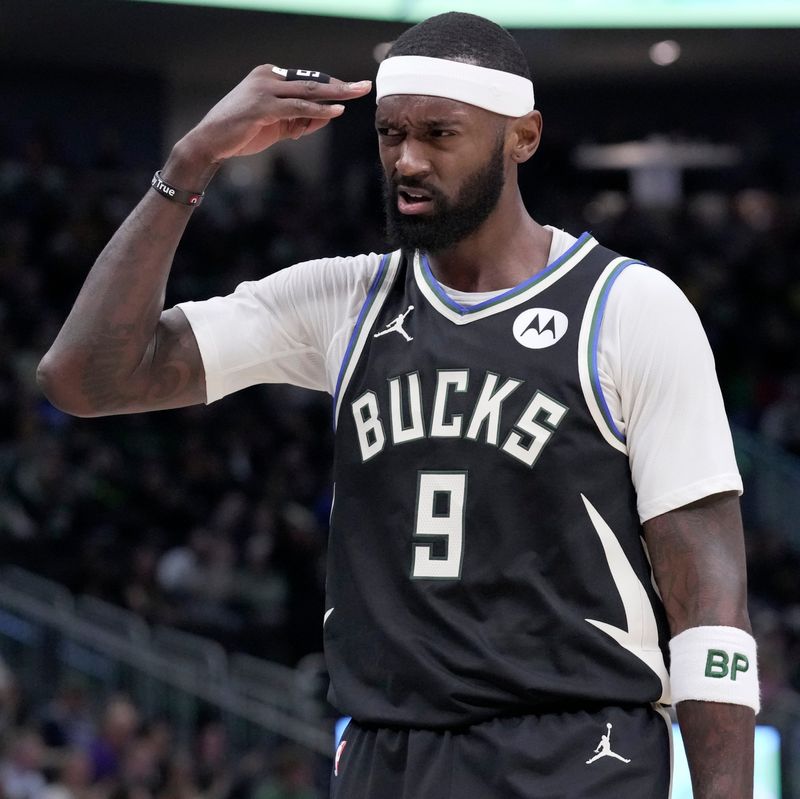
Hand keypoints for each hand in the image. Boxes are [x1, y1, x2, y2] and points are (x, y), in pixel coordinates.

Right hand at [177, 65, 371, 165]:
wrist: (210, 142)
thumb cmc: (242, 133)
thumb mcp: (277, 125)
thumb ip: (301, 120)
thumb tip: (328, 115)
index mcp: (269, 76)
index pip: (307, 80)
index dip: (331, 88)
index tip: (352, 91)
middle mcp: (267, 77)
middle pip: (312, 81)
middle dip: (341, 85)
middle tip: (365, 85)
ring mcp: (264, 89)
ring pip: (308, 91)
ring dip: (335, 93)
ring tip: (357, 94)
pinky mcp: (262, 106)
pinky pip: (297, 107)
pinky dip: (318, 109)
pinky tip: (336, 110)